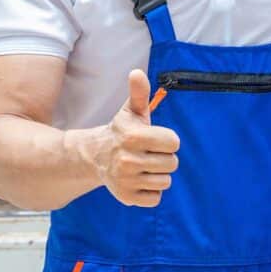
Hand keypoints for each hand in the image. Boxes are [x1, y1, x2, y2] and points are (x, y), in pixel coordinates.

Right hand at [97, 69, 179, 206]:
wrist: (96, 156)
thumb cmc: (123, 131)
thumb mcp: (131, 111)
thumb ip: (139, 93)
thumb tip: (137, 72)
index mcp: (133, 137)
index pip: (174, 143)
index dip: (168, 140)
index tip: (156, 139)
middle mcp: (128, 160)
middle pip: (172, 163)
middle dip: (164, 157)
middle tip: (149, 153)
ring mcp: (126, 180)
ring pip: (165, 181)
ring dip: (158, 174)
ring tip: (144, 166)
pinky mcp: (126, 197)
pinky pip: (155, 198)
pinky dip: (151, 191)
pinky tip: (140, 179)